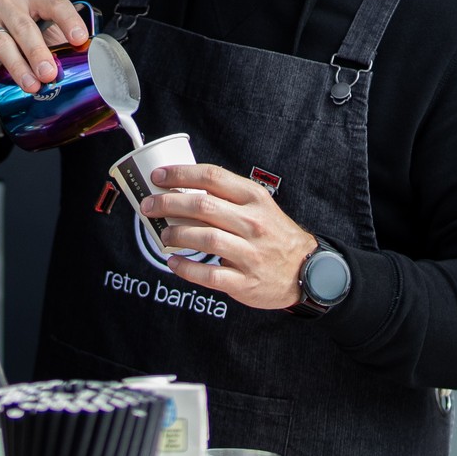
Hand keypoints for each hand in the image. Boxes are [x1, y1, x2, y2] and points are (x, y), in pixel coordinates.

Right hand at [0, 0, 90, 92]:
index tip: (80, 40)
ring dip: (17, 65)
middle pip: (24, 26)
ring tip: (31, 85)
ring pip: (1, 41)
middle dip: (38, 52)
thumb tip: (84, 60)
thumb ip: (61, 43)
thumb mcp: (46, 38)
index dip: (68, 20)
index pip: (53, 3)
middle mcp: (6, 3)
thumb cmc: (23, 44)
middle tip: (50, 74)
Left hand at [138, 164, 318, 310]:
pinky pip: (208, 274)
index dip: (180, 174)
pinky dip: (185, 268)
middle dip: (167, 203)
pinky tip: (173, 263)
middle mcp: (253, 223)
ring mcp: (250, 253)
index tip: (157, 177)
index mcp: (254, 199)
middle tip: (148, 206)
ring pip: (204, 238)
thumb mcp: (258, 206)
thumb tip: (179, 188)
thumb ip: (226, 197)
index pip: (213, 177)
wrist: (307, 269)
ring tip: (164, 235)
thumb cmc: (273, 234)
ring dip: (175, 234)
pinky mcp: (245, 281)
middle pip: (202, 206)